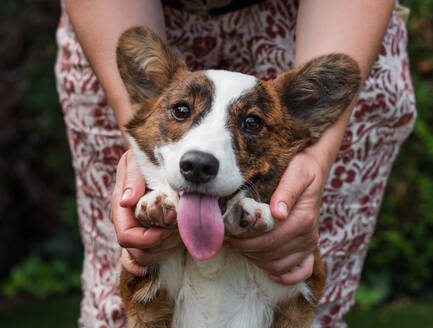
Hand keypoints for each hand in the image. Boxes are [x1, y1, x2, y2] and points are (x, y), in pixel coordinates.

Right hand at [110, 150, 181, 275]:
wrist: (147, 157)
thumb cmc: (142, 157)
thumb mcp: (135, 161)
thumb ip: (132, 178)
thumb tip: (127, 201)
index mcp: (121, 208)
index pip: (127, 236)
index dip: (147, 239)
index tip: (166, 231)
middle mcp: (126, 222)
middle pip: (136, 252)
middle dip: (160, 247)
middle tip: (180, 233)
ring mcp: (134, 229)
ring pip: (142, 257)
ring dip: (163, 252)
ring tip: (180, 237)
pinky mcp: (144, 232)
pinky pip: (137, 257)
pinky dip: (146, 264)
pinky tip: (155, 263)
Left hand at [228, 149, 327, 284]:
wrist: (314, 167)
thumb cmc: (302, 167)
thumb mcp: (296, 172)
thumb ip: (287, 190)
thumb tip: (278, 212)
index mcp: (303, 218)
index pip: (270, 239)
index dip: (247, 241)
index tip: (229, 235)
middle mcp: (308, 234)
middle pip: (271, 253)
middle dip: (247, 250)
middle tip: (229, 240)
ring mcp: (309, 242)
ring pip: (280, 264)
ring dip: (258, 260)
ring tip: (241, 248)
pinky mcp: (309, 246)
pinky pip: (302, 270)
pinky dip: (287, 276)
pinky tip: (271, 274)